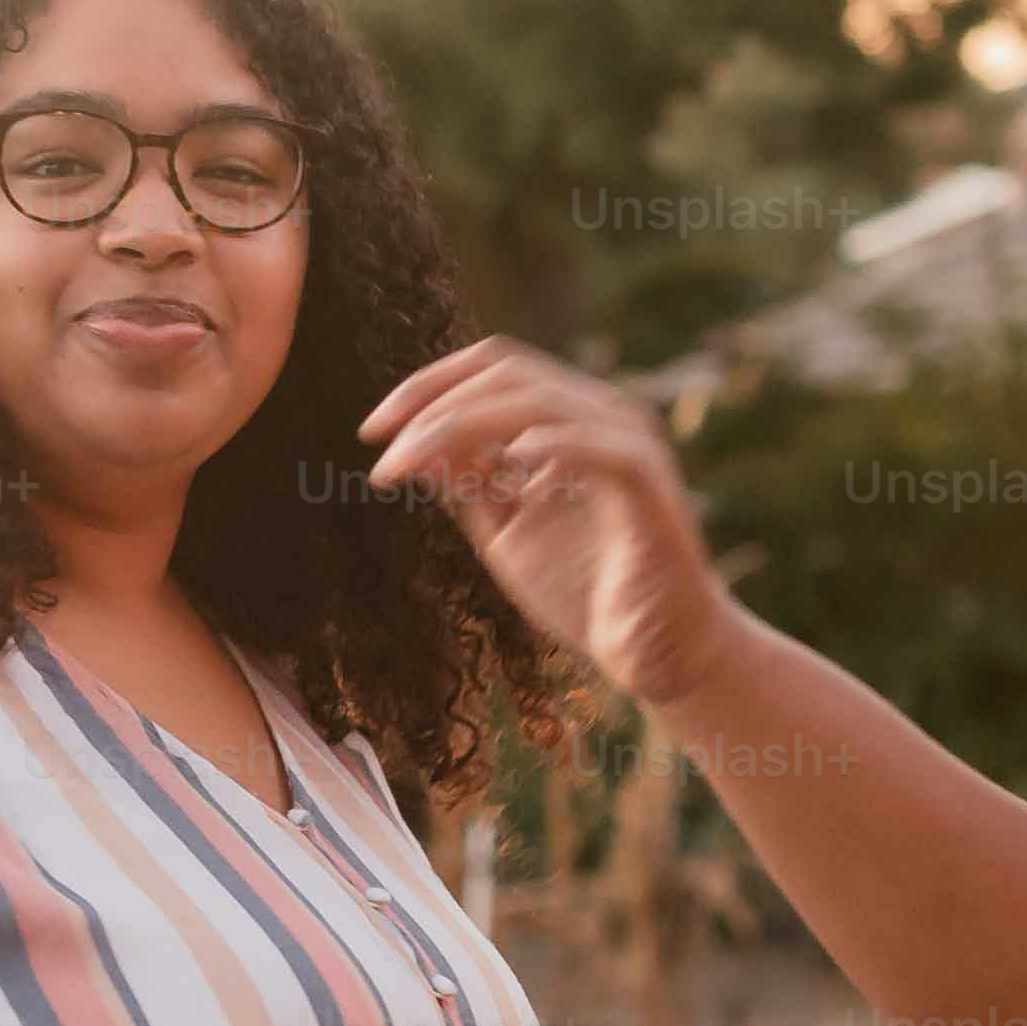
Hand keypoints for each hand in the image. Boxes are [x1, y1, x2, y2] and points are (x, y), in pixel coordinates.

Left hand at [357, 336, 748, 708]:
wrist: (654, 656)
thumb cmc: (585, 594)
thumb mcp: (504, 532)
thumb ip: (465, 485)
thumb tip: (411, 442)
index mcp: (567, 422)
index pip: (493, 369)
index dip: (426, 386)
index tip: (372, 431)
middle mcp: (601, 419)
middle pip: (507, 371)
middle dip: (431, 400)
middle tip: (378, 442)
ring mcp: (630, 447)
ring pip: (539, 399)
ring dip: (461, 423)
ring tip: (411, 459)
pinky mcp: (651, 488)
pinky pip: (599, 446)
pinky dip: (548, 445)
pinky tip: (504, 464)